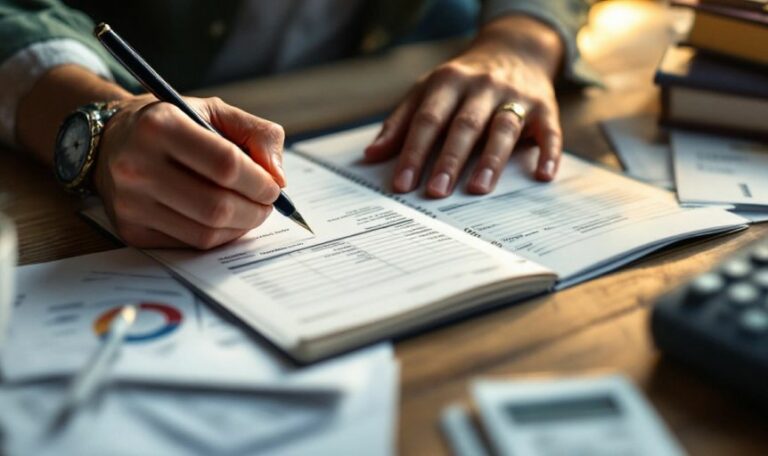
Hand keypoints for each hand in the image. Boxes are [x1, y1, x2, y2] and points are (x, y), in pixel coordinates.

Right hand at [94, 95, 285, 248]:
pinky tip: (223, 220)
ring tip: (249, 211)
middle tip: (266, 204)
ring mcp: (130, 202)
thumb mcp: (214, 112)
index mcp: (159, 125)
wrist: (112, 142)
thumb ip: (257, 134)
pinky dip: (219, 236)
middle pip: (217, 206)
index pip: (225, 164)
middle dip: (255, 210)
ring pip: (206, 232)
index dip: (259, 181)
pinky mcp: (131, 230)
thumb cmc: (173, 125)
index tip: (273, 187)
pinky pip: (190, 244)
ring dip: (241, 227)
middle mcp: (137, 165)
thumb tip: (278, 177)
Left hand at [364, 15, 564, 196]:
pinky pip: (549, 131)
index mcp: (448, 81)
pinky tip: (542, 176)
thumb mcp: (427, 91)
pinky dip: (548, 153)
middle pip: (464, 125)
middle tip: (436, 192)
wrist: (515, 50)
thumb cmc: (462, 82)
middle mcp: (482, 86)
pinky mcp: (545, 107)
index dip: (414, 152)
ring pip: (503, 127)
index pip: (427, 120)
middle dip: (449, 160)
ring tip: (478, 189)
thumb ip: (400, 123)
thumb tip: (371, 155)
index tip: (402, 183)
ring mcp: (515, 95)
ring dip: (491, 159)